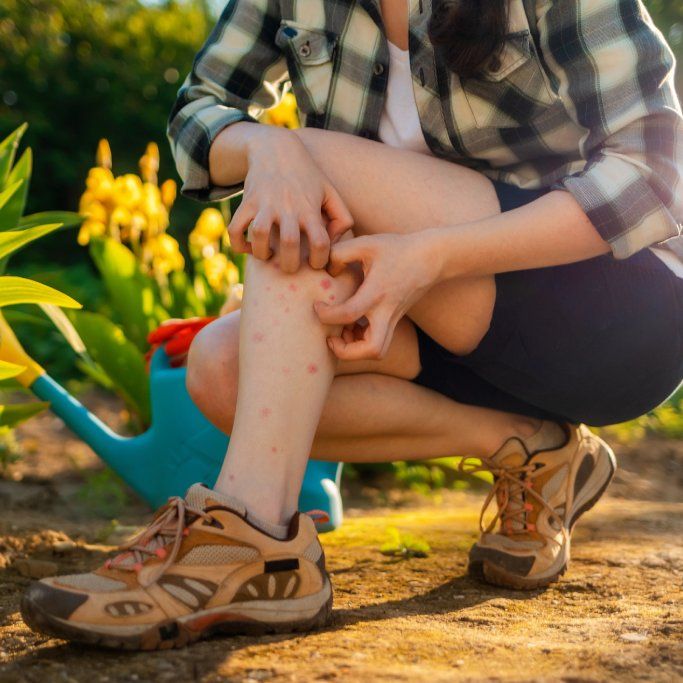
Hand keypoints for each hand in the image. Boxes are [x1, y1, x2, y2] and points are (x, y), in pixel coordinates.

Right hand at [227, 128, 352, 272]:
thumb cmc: (307, 177)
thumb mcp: (330, 192)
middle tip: (291, 266)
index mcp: (310, 208)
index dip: (320, 260)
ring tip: (268, 255)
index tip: (315, 263)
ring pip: (260, 235)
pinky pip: (235, 228)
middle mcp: (288, 207)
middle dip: (290, 264)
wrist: (276, 149)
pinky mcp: (247, 202)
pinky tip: (248, 247)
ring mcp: (265, 204)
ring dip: (262, 253)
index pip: (320, 243)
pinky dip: (238, 244)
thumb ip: (342, 219)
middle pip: (289, 243)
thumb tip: (333, 245)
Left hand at [314, 233, 437, 359]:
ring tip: (340, 333)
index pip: (348, 314)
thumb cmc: (397, 248)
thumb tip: (327, 272)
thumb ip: (339, 253)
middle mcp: (386, 312)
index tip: (318, 306)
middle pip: (373, 350)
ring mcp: (393, 319)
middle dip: (347, 351)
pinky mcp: (394, 320)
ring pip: (378, 351)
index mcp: (376, 293)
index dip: (326, 315)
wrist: (431, 257)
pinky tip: (351, 326)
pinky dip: (362, 342)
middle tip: (331, 338)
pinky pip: (379, 343)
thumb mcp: (366, 243)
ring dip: (355, 350)